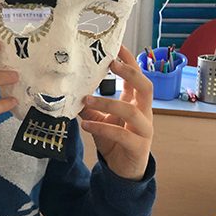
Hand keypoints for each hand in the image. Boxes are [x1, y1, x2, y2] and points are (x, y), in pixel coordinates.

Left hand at [79, 46, 153, 180]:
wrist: (124, 170)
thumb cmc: (114, 140)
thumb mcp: (98, 120)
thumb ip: (88, 106)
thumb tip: (69, 90)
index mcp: (136, 103)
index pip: (137, 77)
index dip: (129, 61)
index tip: (117, 45)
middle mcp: (144, 113)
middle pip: (146, 87)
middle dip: (130, 73)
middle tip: (111, 63)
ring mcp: (144, 130)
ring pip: (132, 111)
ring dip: (107, 103)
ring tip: (86, 99)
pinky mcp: (138, 147)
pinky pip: (122, 134)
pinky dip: (102, 128)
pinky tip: (86, 125)